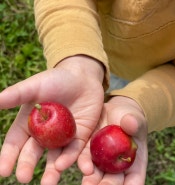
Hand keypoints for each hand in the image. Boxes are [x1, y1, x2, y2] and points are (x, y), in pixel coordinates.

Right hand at [0, 55, 104, 184]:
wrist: (83, 77)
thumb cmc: (57, 79)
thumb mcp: (35, 85)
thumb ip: (16, 94)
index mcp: (31, 122)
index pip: (16, 142)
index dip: (9, 156)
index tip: (4, 170)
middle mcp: (46, 132)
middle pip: (34, 152)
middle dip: (28, 165)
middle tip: (24, 178)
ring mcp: (63, 135)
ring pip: (56, 156)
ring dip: (52, 170)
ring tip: (48, 182)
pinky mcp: (80, 134)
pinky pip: (75, 149)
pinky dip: (71, 157)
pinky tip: (65, 164)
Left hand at [78, 96, 147, 184]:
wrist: (114, 111)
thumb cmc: (129, 116)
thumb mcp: (134, 118)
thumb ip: (134, 122)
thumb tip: (130, 123)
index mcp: (134, 160)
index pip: (134, 178)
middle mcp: (117, 164)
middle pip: (113, 180)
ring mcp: (102, 158)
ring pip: (97, 173)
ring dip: (92, 180)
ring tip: (87, 183)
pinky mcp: (89, 150)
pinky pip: (85, 158)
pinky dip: (83, 163)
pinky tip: (80, 166)